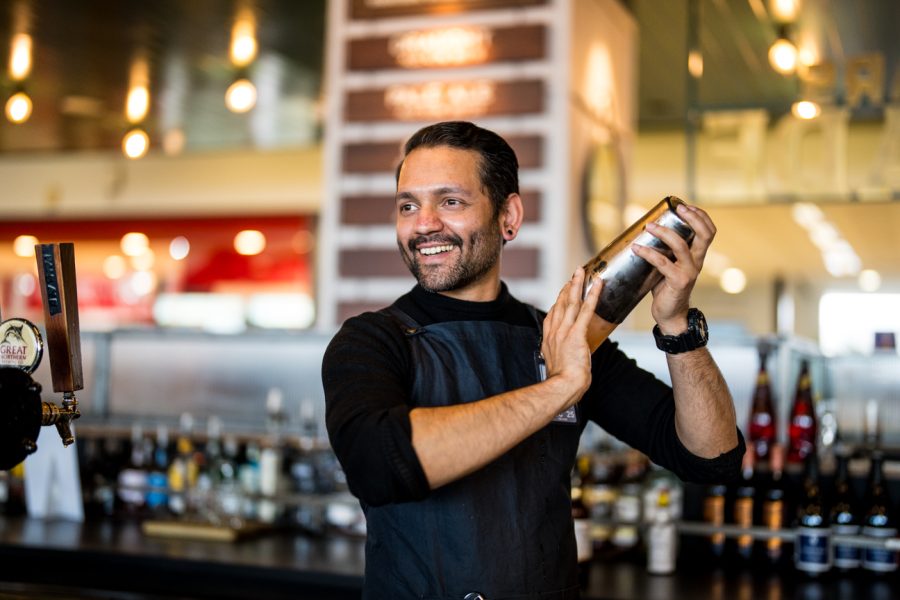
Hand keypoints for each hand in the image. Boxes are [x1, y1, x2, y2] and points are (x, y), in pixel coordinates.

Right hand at [541, 268, 602, 399]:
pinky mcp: (576, 334)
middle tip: (574, 274)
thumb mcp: (556, 366)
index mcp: (548, 340)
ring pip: (571, 302)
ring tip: (582, 271)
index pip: (552, 315)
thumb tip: (565, 357)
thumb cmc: (562, 382)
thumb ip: (560, 356)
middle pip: (560, 304)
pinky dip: (592, 295)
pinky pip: (586, 310)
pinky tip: (597, 284)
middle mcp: (554, 332)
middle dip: (567, 287)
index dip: (558, 301)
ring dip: (577, 285)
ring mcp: (564, 332)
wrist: (562, 387)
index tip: (563, 292)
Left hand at [632, 202, 715, 333]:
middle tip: (676, 209)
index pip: (709, 231)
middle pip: (704, 234)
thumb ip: (667, 249)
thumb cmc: (667, 286)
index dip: (701, 216)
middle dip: (692, 218)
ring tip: (649, 226)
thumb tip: (648, 228)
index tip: (685, 206)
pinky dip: (647, 253)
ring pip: (680, 245)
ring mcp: (689, 272)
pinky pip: (662, 263)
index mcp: (697, 255)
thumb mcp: (671, 264)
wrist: (670, 313)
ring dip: (664, 233)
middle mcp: (697, 262)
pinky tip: (636, 248)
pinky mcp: (678, 281)